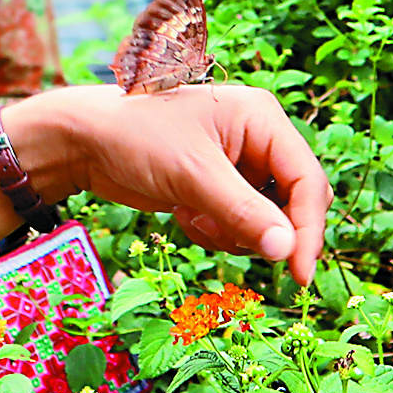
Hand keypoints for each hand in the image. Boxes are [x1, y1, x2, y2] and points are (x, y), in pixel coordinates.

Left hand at [18, 83, 328, 284]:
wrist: (83, 142)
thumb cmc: (136, 139)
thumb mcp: (192, 176)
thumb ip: (243, 213)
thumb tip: (286, 252)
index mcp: (261, 118)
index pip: (307, 180)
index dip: (308, 229)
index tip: (298, 274)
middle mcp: (257, 138)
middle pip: (294, 202)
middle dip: (264, 230)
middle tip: (228, 240)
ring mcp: (238, 163)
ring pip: (267, 220)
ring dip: (234, 233)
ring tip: (194, 218)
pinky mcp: (218, 186)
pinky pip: (239, 224)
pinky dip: (216, 231)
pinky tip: (184, 214)